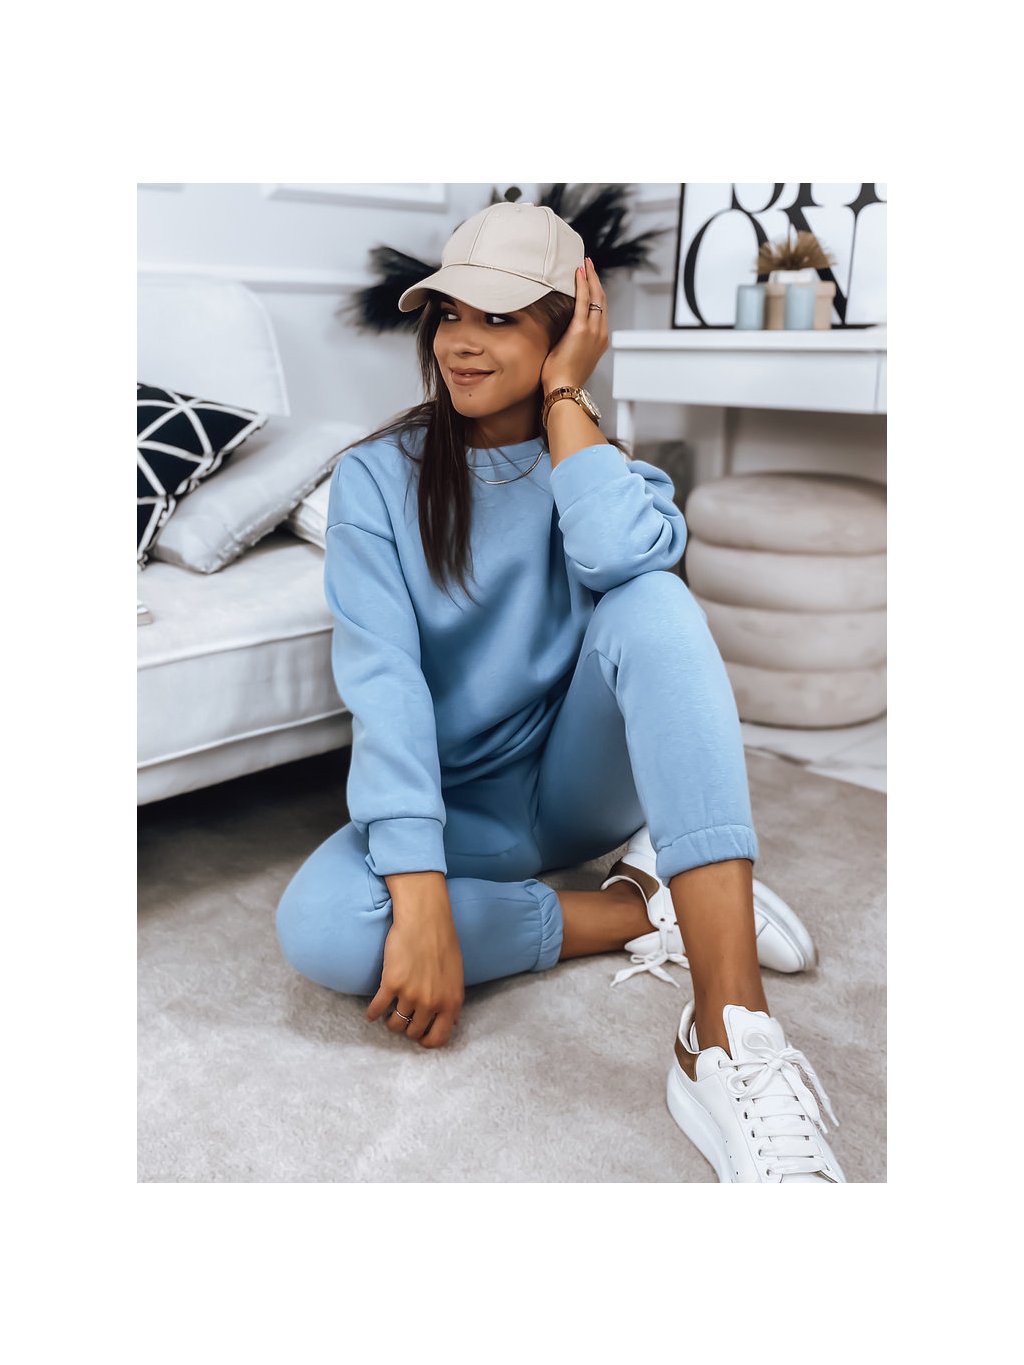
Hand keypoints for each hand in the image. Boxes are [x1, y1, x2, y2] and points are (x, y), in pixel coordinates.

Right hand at [366, 903, 464, 1048]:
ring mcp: (411, 994)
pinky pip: (377, 1008)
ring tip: (388, 1014)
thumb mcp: (456, 975)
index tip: (418, 1038)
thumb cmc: (443, 943)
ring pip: (394, 1023)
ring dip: (390, 1021)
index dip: (426, 1042)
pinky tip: (370, 1013)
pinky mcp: (391, 983)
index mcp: (451, 1002)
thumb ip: (452, 1001)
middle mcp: (431, 1002)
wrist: (425, 920)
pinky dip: (372, 1013)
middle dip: (407, 1029)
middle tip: (402, 1020)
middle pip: (413, 1032)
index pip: (438, 1038)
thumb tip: (453, 1022)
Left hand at [540, 257, 608, 393]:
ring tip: (584, 264)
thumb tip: (560, 335)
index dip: (596, 293)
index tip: (590, 280)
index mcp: (599, 341)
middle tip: (588, 265)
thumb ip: (571, 342)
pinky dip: (582, 284)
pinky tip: (579, 273)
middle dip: (595, 280)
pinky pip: (584, 301)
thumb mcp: (571, 357)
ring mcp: (593, 331)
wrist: (564, 389)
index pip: (600, 310)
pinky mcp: (581, 329)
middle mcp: (600, 334)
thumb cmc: (563, 379)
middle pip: (601, 300)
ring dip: (590, 278)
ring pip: (596, 297)